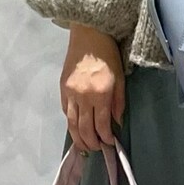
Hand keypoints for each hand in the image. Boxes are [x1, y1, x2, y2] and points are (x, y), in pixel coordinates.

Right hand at [60, 25, 124, 152]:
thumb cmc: (108, 55)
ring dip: (78, 138)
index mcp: (101, 94)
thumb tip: (116, 123)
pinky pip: (65, 111)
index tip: (110, 144)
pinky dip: (71, 122)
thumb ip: (119, 102)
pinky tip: (76, 128)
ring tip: (85, 146)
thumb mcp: (120, 78)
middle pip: (84, 128)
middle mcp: (83, 96)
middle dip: (91, 142)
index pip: (101, 124)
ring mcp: (70, 93)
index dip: (105, 138)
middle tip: (97, 149)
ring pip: (72, 123)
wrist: (88, 35)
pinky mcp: (62, 89)